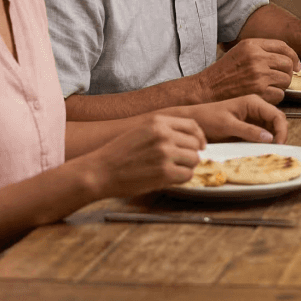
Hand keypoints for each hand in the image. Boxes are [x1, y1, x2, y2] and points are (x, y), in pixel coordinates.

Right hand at [86, 114, 204, 197]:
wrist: (99, 171)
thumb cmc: (118, 154)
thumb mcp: (141, 130)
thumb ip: (164, 130)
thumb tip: (190, 139)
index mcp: (158, 122)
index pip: (192, 125)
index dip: (199, 136)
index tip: (201, 145)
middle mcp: (164, 135)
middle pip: (195, 144)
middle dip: (191, 154)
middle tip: (180, 162)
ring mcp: (165, 153)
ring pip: (194, 160)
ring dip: (186, 167)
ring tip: (172, 170)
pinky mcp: (164, 172)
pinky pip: (187, 175)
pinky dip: (181, 178)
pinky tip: (169, 178)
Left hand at [184, 95, 288, 143]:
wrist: (192, 120)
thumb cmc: (207, 118)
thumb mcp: (227, 125)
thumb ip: (249, 131)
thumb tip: (269, 138)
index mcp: (253, 102)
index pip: (276, 115)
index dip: (282, 130)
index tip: (279, 144)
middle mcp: (256, 108)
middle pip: (277, 121)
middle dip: (280, 135)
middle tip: (276, 149)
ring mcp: (252, 118)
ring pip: (271, 128)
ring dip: (273, 139)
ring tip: (270, 151)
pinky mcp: (248, 127)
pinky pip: (262, 134)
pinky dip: (264, 142)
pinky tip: (261, 149)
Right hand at [197, 39, 298, 102]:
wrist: (207, 89)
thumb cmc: (223, 72)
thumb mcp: (240, 51)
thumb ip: (261, 50)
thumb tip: (287, 57)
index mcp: (252, 45)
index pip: (283, 46)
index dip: (293, 56)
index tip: (296, 64)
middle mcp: (257, 58)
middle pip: (287, 63)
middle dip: (287, 72)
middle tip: (280, 78)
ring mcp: (258, 75)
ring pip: (286, 79)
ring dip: (281, 85)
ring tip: (269, 86)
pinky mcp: (259, 91)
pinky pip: (280, 94)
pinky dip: (275, 96)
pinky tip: (264, 95)